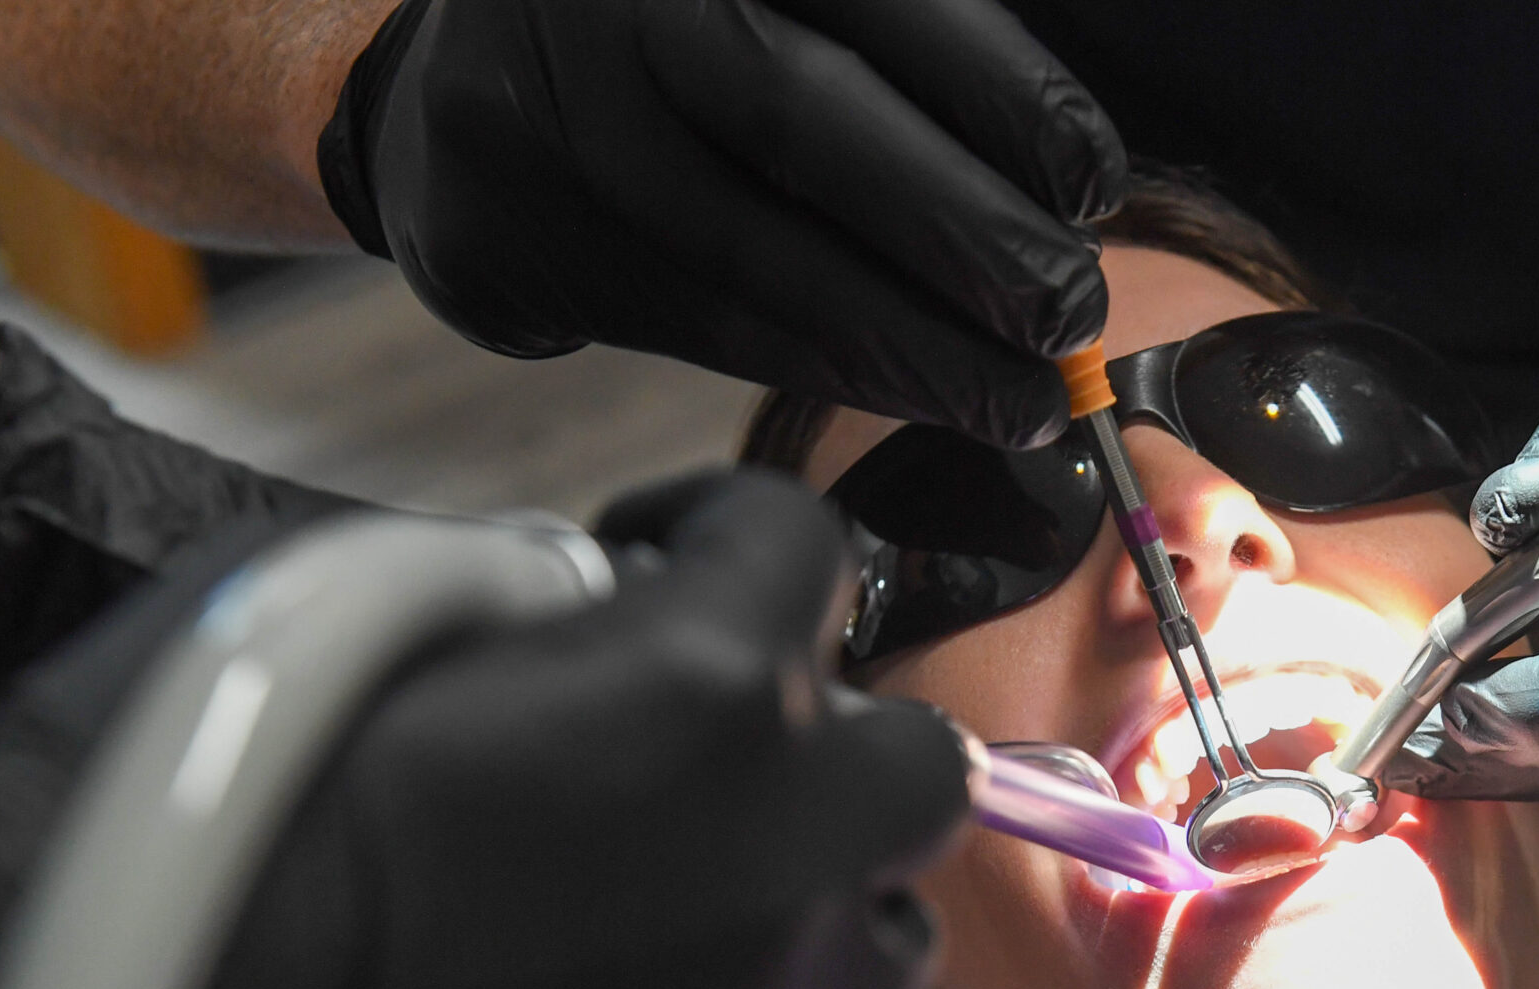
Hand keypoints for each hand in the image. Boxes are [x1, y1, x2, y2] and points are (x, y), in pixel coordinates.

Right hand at [87, 471, 969, 988]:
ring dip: (817, 908)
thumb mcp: (348, 606)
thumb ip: (521, 592)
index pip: (805, 543)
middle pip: (916, 765)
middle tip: (716, 759)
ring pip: (892, 942)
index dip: (724, 532)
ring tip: (705, 915)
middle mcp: (785, 847)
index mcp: (708, 681)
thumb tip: (589, 606)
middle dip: (830, 744)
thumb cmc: (206, 816)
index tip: (660, 558)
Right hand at [317, 0, 1124, 446]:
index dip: (996, 93)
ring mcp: (548, 116)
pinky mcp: (509, 235)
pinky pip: (705, 324)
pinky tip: (924, 394)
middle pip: (803, 117)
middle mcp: (615, 3)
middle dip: (958, 232)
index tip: (1094, 184)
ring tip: (1024, 399)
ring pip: (757, 251)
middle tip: (1069, 312)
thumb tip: (1060, 191)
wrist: (445, 89)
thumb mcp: (775, 4)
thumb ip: (900, 57)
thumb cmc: (674, 46)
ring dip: (912, 344)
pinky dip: (831, 368)